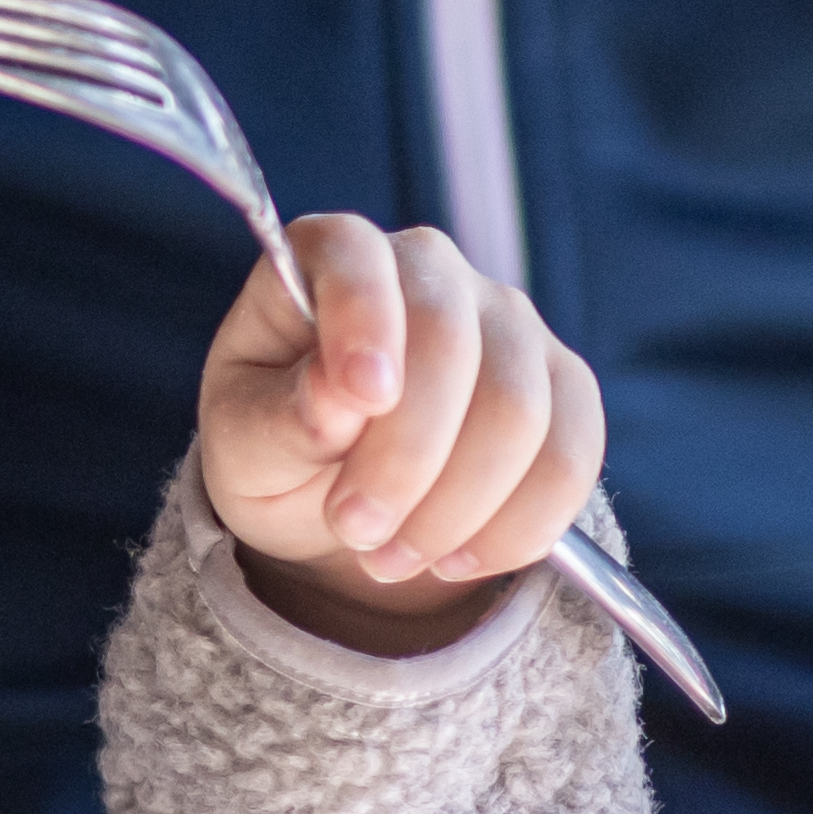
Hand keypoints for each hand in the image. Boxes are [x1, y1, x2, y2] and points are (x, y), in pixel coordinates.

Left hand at [193, 213, 604, 652]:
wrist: (337, 500)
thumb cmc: (276, 446)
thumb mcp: (243, 442)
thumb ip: (281, 414)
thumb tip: (338, 395)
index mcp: (331, 255)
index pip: (357, 255)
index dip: (365, 318)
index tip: (363, 396)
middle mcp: (430, 269)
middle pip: (451, 344)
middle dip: (405, 458)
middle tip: (354, 531)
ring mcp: (509, 322)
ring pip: (518, 411)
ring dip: (455, 507)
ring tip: (390, 557)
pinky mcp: (564, 389)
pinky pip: (569, 459)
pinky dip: (516, 527)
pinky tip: (456, 558)